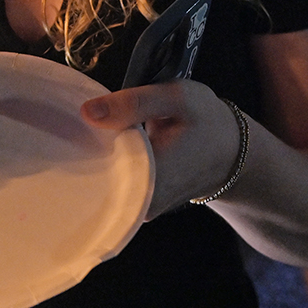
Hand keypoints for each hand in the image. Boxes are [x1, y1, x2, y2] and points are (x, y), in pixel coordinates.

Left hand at [82, 79, 240, 217]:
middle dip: (86, 148)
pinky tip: (110, 143)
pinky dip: (110, 162)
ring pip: (104, 181)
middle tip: (82, 120)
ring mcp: (142, 209)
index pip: (95, 167)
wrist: (234, 153)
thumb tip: (88, 112)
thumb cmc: (210, 123)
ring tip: (97, 129)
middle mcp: (143, 204)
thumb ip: (134, 103)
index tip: (73, 121)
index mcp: (150, 177)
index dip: (80, 142)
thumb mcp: (178, 98)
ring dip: (98, 155)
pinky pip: (114, 184)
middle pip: (95, 177)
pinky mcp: (142, 206)